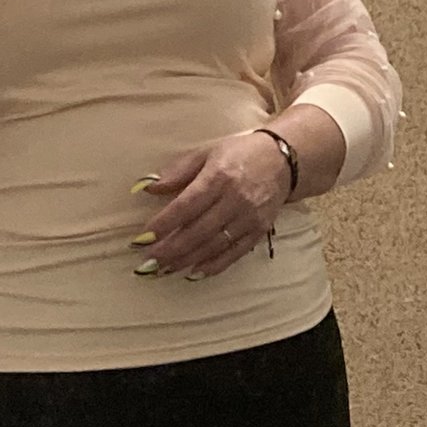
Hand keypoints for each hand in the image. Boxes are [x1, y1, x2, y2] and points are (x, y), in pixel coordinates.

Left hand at [130, 130, 291, 279]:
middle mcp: (234, 199)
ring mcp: (248, 217)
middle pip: (197, 231)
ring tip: (163, 270)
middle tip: (148, 262)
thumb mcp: (207, 153)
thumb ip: (178, 172)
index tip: (143, 237)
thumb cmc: (239, 153)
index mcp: (219, 176)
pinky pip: (233, 253)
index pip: (186, 205)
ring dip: (186, 261)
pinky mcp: (258, 230)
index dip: (164, 224)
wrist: (283, 159)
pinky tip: (193, 273)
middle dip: (170, 249)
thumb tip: (148, 187)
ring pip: (212, 246)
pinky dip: (212, 266)